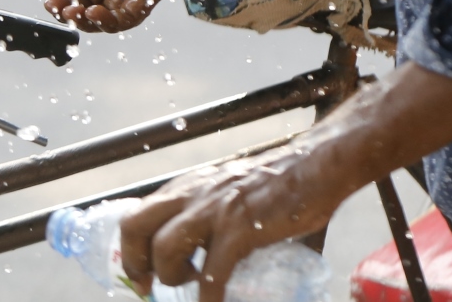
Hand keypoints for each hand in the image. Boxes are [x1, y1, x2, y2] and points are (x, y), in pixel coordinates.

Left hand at [123, 64, 451, 299]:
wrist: (320, 163)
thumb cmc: (282, 181)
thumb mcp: (234, 190)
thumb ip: (217, 216)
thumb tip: (212, 254)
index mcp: (190, 185)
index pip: (139, 212)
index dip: (130, 248)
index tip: (139, 274)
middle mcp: (194, 193)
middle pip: (135, 225)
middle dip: (134, 263)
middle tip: (149, 287)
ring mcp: (216, 208)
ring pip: (165, 248)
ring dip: (170, 277)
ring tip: (189, 285)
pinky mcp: (242, 227)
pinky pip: (212, 273)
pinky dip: (208, 299)